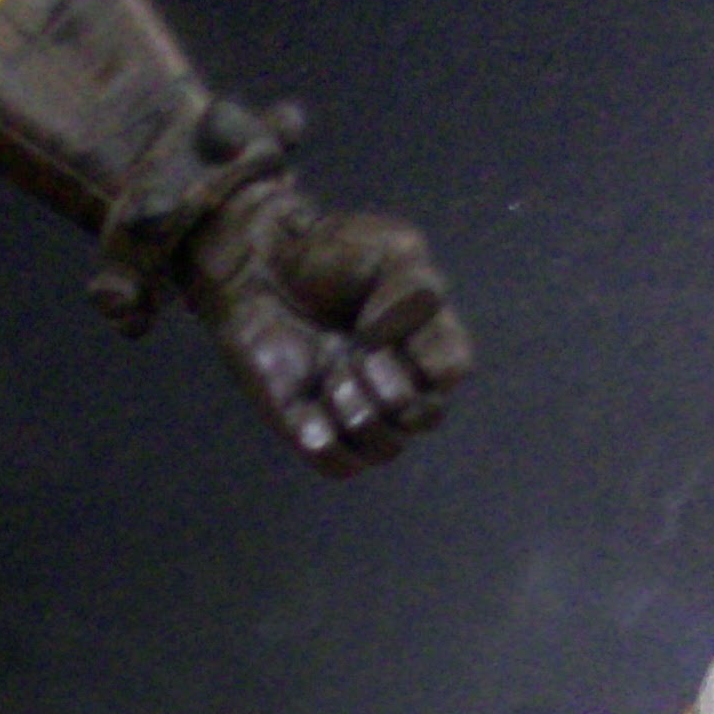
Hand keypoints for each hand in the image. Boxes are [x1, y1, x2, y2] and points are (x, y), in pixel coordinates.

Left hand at [184, 177, 470, 476]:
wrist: (261, 267)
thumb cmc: (330, 253)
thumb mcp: (392, 247)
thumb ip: (416, 288)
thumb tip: (398, 340)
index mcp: (426, 341)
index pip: (453, 369)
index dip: (423, 352)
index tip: (384, 318)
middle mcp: (399, 382)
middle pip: (425, 418)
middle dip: (392, 386)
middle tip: (358, 350)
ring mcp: (358, 410)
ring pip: (384, 449)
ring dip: (357, 412)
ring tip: (330, 376)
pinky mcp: (314, 430)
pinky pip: (338, 466)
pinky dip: (326, 440)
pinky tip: (307, 407)